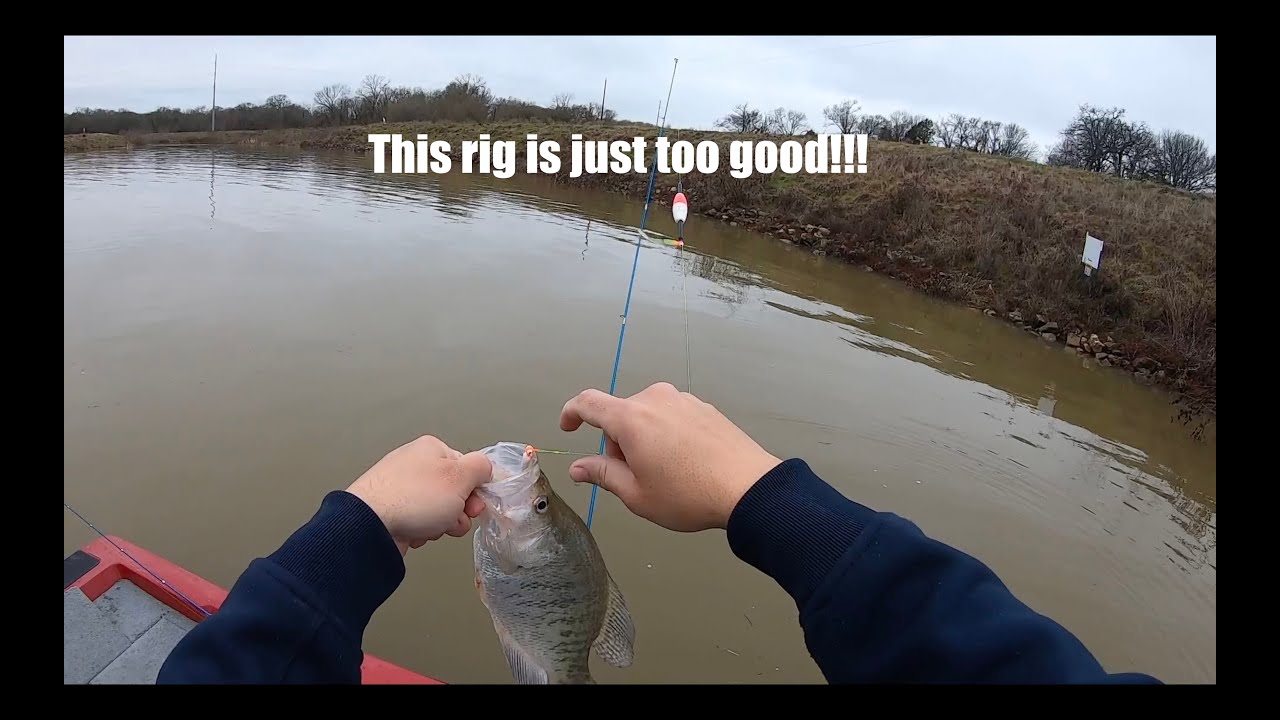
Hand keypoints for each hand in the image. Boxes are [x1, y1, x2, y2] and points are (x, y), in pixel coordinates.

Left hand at [346, 435, 491, 554]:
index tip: (476, 506)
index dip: (476, 490)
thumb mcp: (461, 477)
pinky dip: (420, 530)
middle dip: (458, 511)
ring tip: (430, 528)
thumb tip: (485, 468)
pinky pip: (417, 521)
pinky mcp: (389, 510)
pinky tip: (414, 533)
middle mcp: (414, 464)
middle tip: (454, 519)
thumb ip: (481, 467)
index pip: (467, 468)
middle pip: (452, 491)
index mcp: (431, 449)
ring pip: (436, 509)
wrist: (371, 525)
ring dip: (441, 523)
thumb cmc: (415, 498)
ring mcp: (399, 488)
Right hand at [559, 382, 780, 531]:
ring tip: (664, 473)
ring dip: (644, 438)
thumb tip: (577, 467)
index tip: (568, 428)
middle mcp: (655, 399)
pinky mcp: (705, 407)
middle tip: (635, 478)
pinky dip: (668, 434)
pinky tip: (686, 463)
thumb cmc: (686, 495)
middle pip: (621, 415)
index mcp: (631, 418)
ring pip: (648, 416)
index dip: (572, 413)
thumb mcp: (637, 494)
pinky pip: (673, 416)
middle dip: (618, 443)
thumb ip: (603, 474)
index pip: (588, 402)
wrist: (748, 488)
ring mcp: (683, 399)